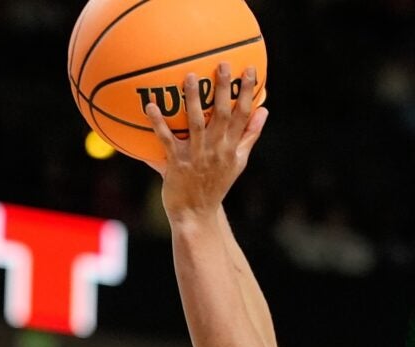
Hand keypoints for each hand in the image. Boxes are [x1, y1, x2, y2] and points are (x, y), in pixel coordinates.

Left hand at [144, 62, 268, 221]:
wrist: (195, 214)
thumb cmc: (216, 185)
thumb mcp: (238, 162)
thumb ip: (249, 136)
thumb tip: (264, 111)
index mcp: (231, 148)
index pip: (244, 115)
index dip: (248, 92)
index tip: (251, 69)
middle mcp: (216, 150)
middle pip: (223, 115)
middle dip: (225, 89)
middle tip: (224, 64)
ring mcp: (196, 156)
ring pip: (195, 123)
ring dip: (192, 100)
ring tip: (190, 76)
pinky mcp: (176, 164)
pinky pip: (166, 140)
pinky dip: (158, 123)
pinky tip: (150, 106)